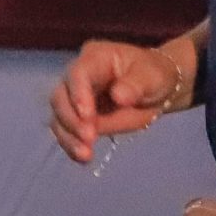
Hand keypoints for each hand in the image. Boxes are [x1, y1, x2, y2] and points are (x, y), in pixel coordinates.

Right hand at [48, 37, 193, 163]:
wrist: (156, 90)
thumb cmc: (154, 75)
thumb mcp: (152, 77)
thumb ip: (136, 85)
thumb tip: (118, 97)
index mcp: (96, 57)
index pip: (78, 73)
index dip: (78, 94)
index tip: (88, 117)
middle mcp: (78, 76)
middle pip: (60, 96)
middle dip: (71, 120)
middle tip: (89, 138)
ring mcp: (75, 97)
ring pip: (58, 117)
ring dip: (68, 137)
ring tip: (86, 154)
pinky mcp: (77, 118)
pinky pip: (67, 132)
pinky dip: (72, 146)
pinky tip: (84, 158)